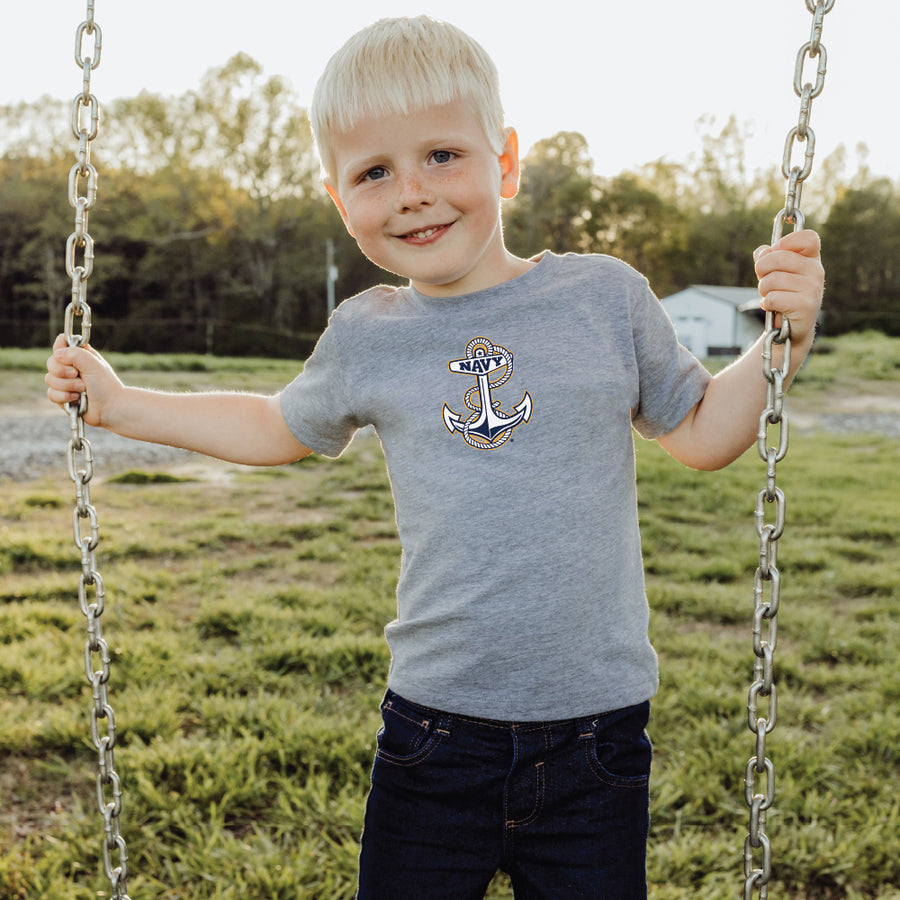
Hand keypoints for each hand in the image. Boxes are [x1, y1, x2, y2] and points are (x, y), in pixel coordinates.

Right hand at [45, 334, 124, 427]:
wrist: (110, 407)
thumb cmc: (105, 385)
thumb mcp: (92, 363)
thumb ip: (74, 353)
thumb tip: (56, 355)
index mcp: (79, 355)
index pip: (61, 343)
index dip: (61, 349)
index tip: (71, 358)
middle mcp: (71, 367)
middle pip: (50, 363)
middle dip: (63, 371)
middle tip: (78, 375)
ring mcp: (66, 383)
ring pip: (49, 379)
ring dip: (67, 386)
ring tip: (83, 389)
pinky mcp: (63, 397)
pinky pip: (51, 394)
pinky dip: (64, 397)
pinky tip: (77, 399)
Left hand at [753, 229, 823, 347]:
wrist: (790, 328)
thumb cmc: (782, 295)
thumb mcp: (775, 272)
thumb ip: (768, 256)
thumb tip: (763, 251)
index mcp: (812, 259)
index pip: (807, 237)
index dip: (786, 241)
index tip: (775, 251)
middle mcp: (816, 271)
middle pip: (779, 257)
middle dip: (761, 268)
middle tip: (764, 279)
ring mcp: (813, 289)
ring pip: (772, 279)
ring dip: (763, 289)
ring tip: (770, 295)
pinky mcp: (806, 306)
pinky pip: (774, 298)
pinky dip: (766, 303)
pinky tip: (772, 307)